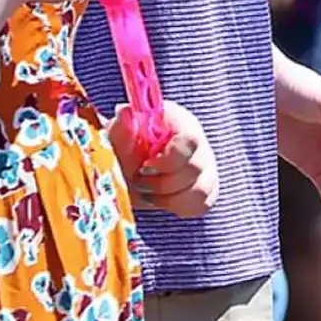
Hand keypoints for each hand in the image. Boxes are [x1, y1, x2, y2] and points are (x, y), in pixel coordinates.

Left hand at [113, 100, 217, 219]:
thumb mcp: (116, 137)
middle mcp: (197, 143)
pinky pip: (200, 205)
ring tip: (147, 192)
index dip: (168, 160)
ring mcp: (204, 167)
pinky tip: (159, 199)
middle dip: (161, 183)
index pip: (190, 140)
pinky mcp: (204, 189)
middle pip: (195, 169)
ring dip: (168, 198)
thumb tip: (125, 113)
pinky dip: (177, 207)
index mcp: (179, 123)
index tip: (145, 166)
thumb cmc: (121, 147)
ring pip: (200, 190)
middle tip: (139, 179)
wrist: (123, 166)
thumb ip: (122, 128)